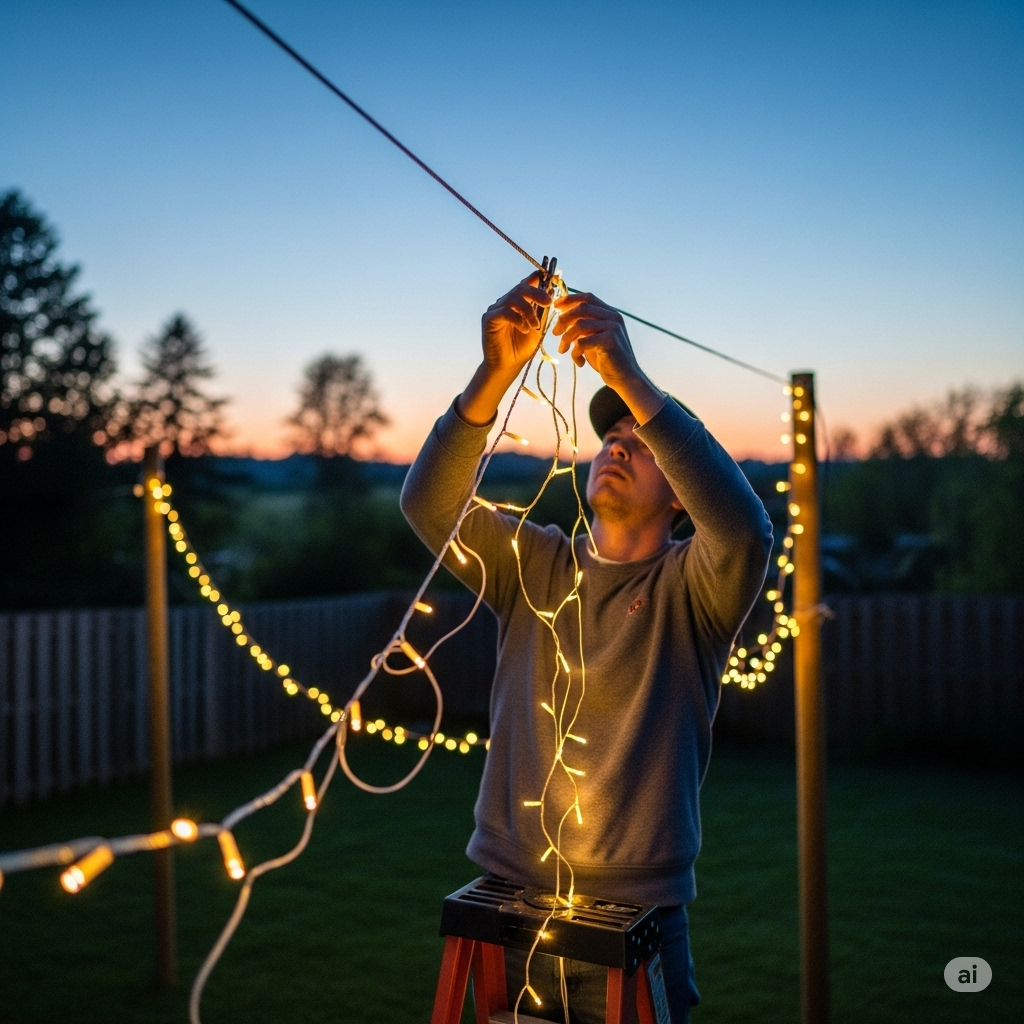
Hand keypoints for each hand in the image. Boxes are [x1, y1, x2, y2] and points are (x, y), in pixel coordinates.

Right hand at [457, 273, 551, 426]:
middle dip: (537, 293)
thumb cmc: (522, 347)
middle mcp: (505, 302)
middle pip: (520, 288)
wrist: (508, 365)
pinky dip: (518, 319)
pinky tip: (525, 329)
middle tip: (548, 302)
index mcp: (517, 303)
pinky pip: (504, 311)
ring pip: (513, 298)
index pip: (526, 284)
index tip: (552, 277)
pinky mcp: (488, 318)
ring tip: (535, 325)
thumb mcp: (538, 327)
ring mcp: (495, 309)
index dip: (538, 278)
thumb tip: (551, 294)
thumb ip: (542, 311)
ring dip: (528, 311)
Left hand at [552, 292, 639, 387]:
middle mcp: (613, 317)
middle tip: (554, 333)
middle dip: (563, 319)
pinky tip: (579, 362)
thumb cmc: (605, 359)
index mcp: (610, 313)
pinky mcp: (610, 341)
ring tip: (562, 350)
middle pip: (581, 308)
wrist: (624, 378)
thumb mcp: (592, 338)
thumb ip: (582, 326)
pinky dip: (575, 353)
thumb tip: (561, 315)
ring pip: (580, 325)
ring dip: (566, 338)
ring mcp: (613, 328)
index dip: (569, 300)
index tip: (555, 306)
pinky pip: (582, 342)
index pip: (588, 298)